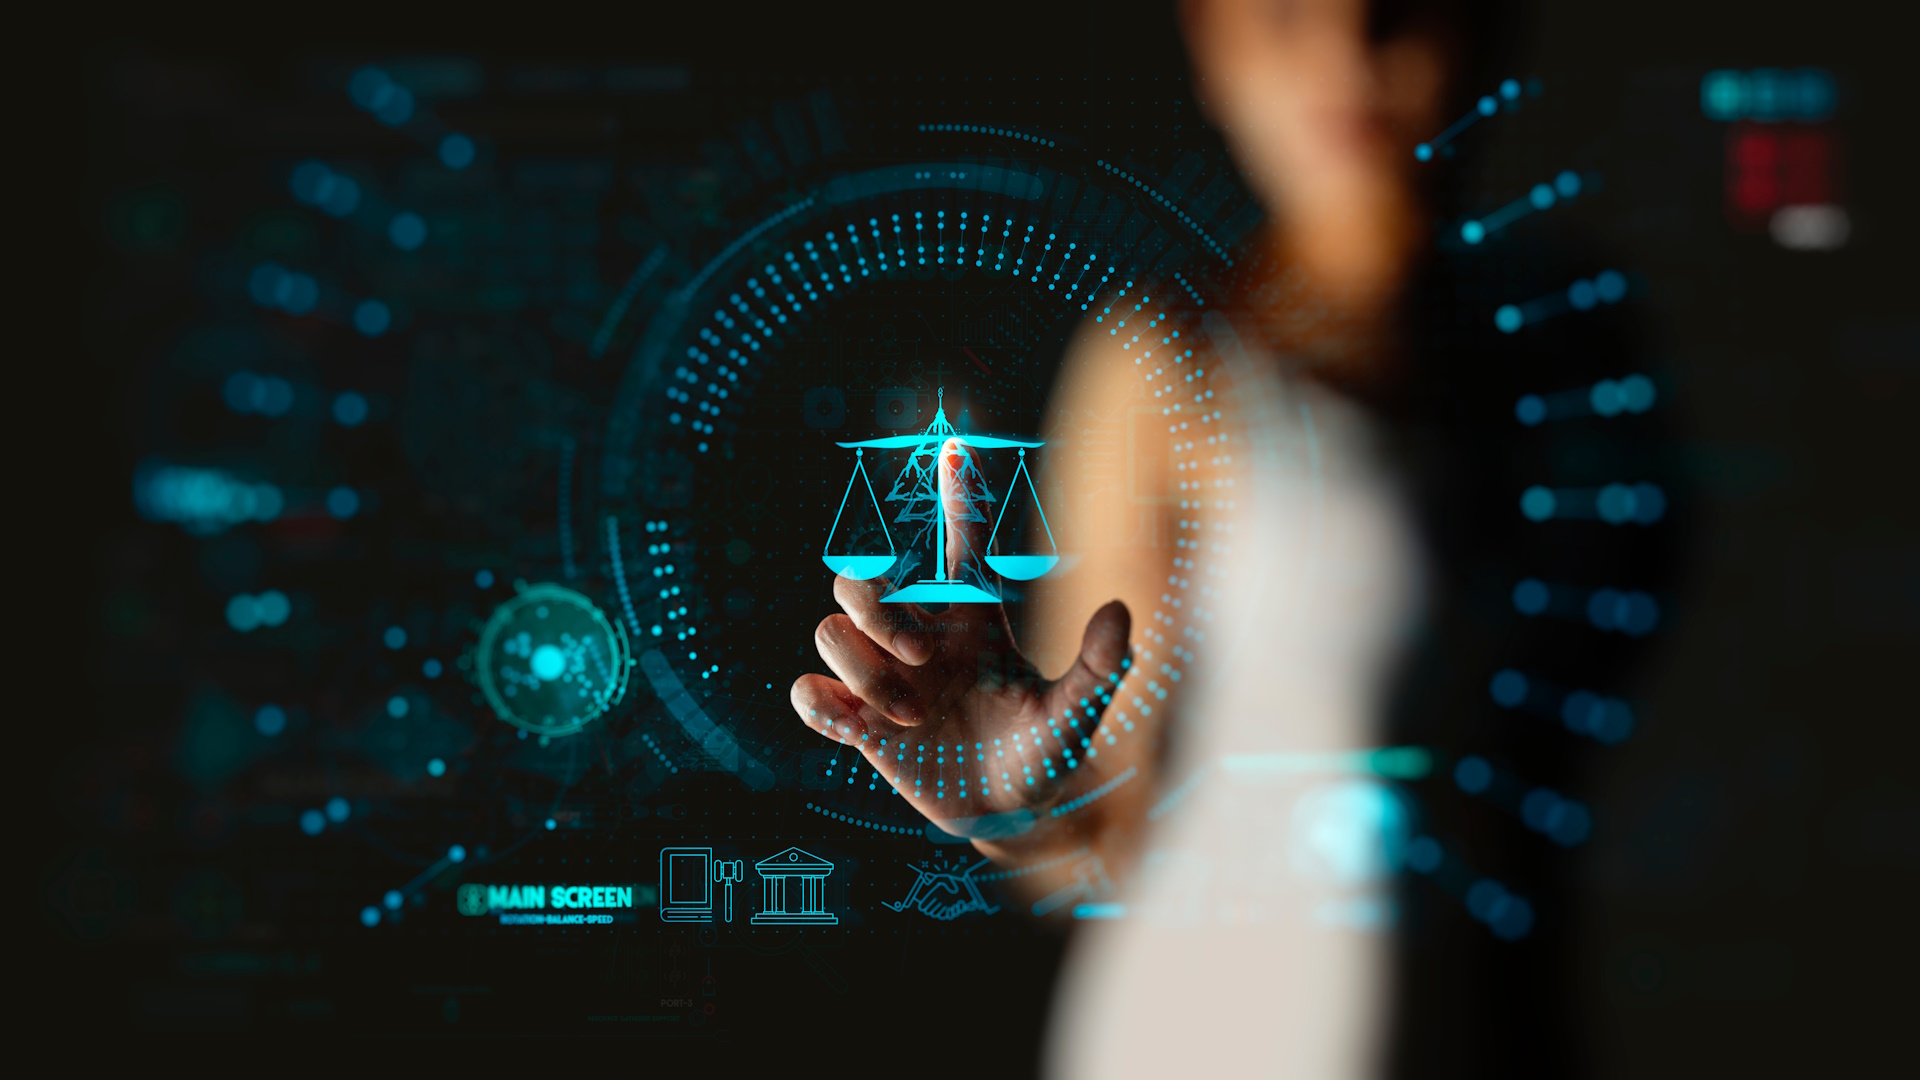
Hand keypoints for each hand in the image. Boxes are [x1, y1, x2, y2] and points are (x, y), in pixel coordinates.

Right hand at [791, 438, 1131, 842]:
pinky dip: (821, 706)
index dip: (959, 499)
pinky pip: (805, 691)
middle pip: (859, 580)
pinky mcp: (856, 721)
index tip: (958, 450)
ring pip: (829, 634)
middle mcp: (919, 639)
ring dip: (866, 670)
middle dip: (879, 609)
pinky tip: (857, 729)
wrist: (1008, 814)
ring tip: (913, 717)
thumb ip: (1099, 667)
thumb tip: (1121, 609)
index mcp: (972, 623)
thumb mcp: (1075, 714)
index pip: (962, 547)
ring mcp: (882, 678)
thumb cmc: (1043, 754)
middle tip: (924, 654)